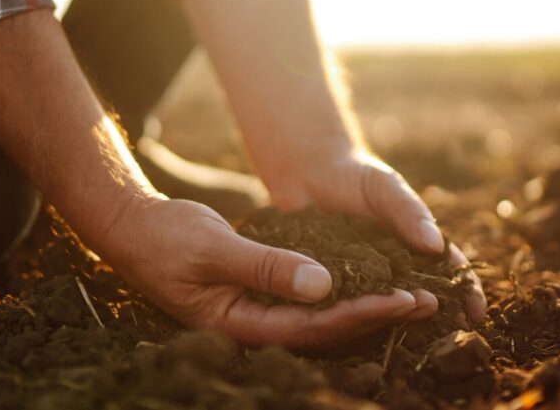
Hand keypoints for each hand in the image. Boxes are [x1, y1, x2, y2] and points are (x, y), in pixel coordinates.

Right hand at [92, 196, 435, 346]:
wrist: (132, 228)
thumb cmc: (165, 238)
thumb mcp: (215, 249)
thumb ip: (267, 267)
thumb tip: (323, 286)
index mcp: (238, 324)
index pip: (313, 327)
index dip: (362, 314)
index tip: (404, 298)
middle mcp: (252, 325)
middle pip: (324, 330)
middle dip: (375, 315)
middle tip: (427, 302)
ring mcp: (255, 312)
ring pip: (319, 317)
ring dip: (364, 305)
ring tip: (411, 295)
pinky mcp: (257, 294)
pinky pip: (306, 299)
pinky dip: (339, 290)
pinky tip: (367, 280)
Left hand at [265, 145, 487, 323]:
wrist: (308, 173)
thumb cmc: (355, 175)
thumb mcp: (385, 187)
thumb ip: (408, 211)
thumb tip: (435, 245)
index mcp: (416, 245)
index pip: (449, 271)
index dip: (465, 292)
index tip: (475, 312)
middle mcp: (394, 268)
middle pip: (422, 297)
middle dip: (438, 318)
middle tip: (447, 338)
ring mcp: (364, 280)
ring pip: (385, 309)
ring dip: (396, 324)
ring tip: (406, 340)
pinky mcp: (332, 285)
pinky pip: (346, 306)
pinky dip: (354, 321)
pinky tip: (356, 334)